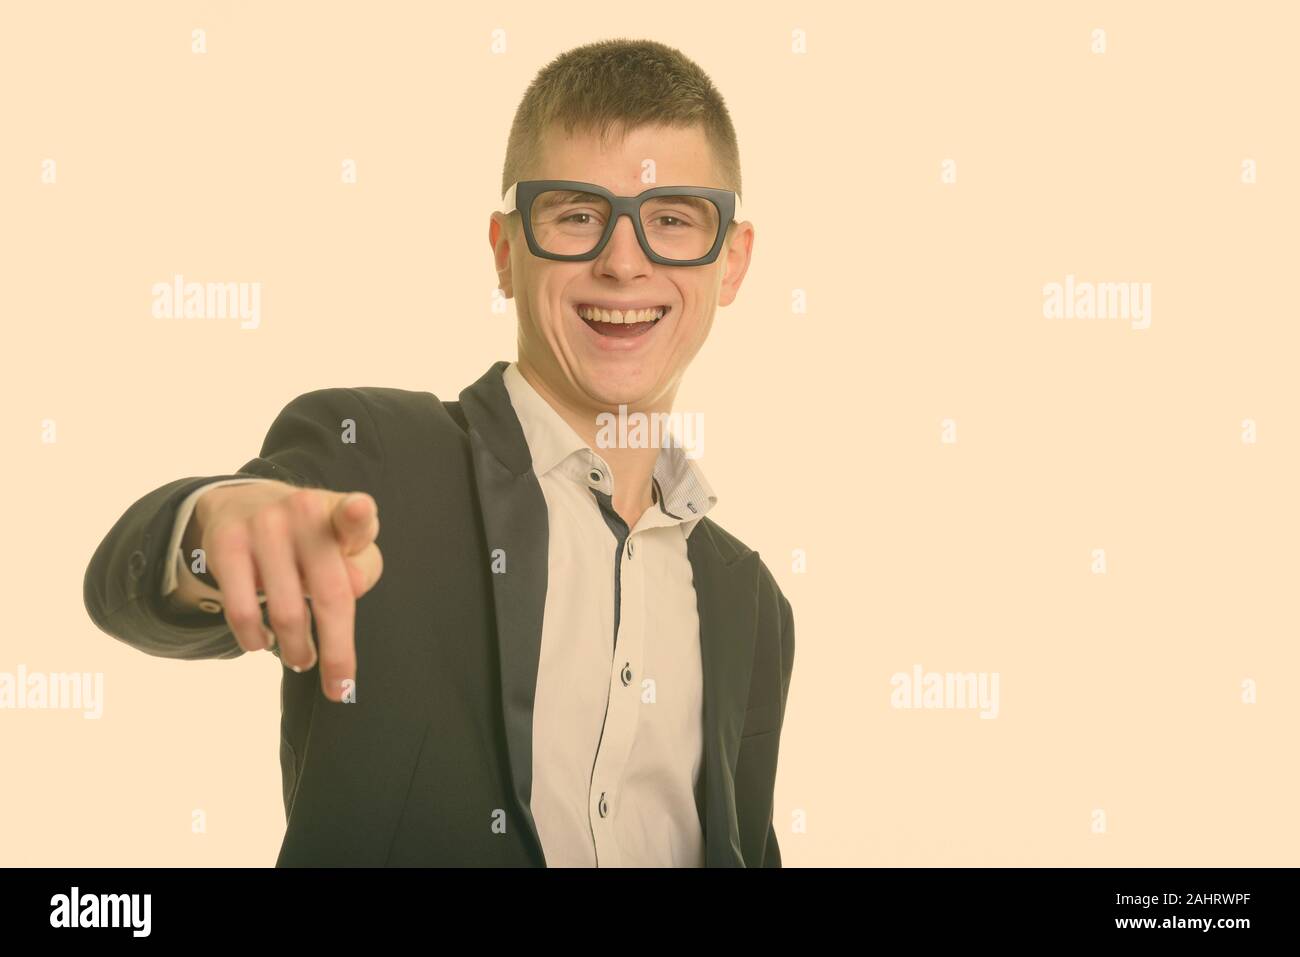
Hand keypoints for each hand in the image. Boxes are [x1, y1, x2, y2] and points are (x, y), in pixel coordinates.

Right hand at [193, 482, 382, 701]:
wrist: (247, 502)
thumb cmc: (315, 537)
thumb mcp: (346, 544)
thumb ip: (361, 568)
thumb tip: (352, 589)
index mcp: (340, 513)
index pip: (354, 513)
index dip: (357, 514)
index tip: (359, 510)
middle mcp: (303, 512)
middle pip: (329, 594)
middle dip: (337, 653)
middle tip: (338, 688)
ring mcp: (262, 525)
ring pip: (286, 613)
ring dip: (296, 650)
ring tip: (300, 659)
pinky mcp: (226, 543)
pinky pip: (242, 611)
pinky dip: (254, 638)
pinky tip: (262, 642)